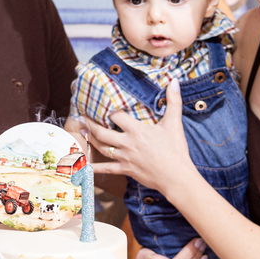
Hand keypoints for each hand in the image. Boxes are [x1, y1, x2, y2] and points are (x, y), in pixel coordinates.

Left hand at [82, 79, 193, 197]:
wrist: (176, 177)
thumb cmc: (176, 150)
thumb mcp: (174, 123)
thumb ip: (174, 101)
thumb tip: (175, 81)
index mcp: (137, 130)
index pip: (116, 116)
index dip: (107, 109)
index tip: (99, 103)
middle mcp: (127, 143)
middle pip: (103, 132)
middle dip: (91, 123)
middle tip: (82, 116)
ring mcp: (125, 158)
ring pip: (102, 148)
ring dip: (91, 139)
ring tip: (83, 131)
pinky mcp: (126, 170)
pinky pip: (107, 169)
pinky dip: (94, 168)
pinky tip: (83, 165)